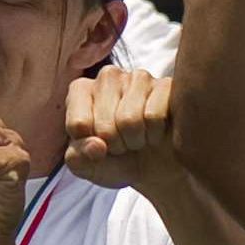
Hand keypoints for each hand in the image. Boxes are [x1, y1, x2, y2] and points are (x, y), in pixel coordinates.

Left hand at [64, 66, 179, 193]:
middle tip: (123, 143)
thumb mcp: (88, 167)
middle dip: (115, 145)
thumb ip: (78, 159)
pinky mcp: (166, 85)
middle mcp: (108, 76)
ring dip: (136, 140)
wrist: (155, 168)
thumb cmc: (115, 160)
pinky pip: (154, 117)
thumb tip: (96, 146)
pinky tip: (156, 131)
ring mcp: (138, 78)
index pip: (78, 125)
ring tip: (139, 137)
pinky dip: (155, 134)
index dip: (90, 146)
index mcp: (80, 90)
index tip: (98, 144)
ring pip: (129, 120)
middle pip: (104, 125)